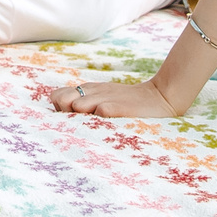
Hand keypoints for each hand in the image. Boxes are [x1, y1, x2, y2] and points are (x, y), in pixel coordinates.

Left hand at [50, 78, 185, 118]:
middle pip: (60, 99)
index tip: (69, 118)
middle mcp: (92, 92)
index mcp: (87, 89)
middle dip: (62, 113)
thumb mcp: (104, 96)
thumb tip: (67, 111)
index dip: (58, 109)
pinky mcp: (117, 106)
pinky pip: (99, 111)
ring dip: (77, 116)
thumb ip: (86, 101)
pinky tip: (102, 126)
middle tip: (76, 123)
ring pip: (76, 104)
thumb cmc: (128, 102)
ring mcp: (104, 98)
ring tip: (88, 126)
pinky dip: (97, 119)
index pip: (56, 96)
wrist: (159, 97)